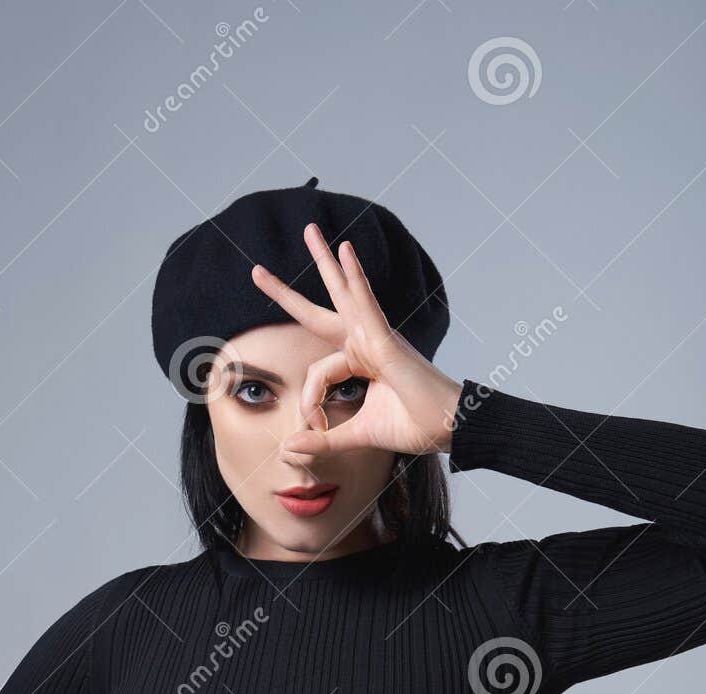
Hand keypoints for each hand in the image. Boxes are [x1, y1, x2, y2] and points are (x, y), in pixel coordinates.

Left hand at [250, 223, 462, 459]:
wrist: (449, 428)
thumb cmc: (413, 425)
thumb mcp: (356, 436)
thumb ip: (324, 441)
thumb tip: (288, 449)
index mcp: (360, 362)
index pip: (316, 373)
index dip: (308, 402)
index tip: (313, 428)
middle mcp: (366, 343)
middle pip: (320, 312)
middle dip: (287, 292)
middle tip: (256, 271)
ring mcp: (378, 338)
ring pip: (344, 294)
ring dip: (326, 261)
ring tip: (310, 231)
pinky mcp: (388, 342)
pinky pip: (367, 305)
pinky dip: (356, 279)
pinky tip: (347, 252)